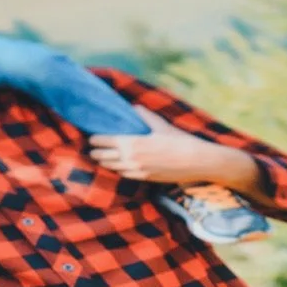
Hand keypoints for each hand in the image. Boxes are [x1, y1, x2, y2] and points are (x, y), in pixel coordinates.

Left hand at [86, 127, 261, 193]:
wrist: (195, 162)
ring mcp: (136, 171)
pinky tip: (115, 165)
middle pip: (103, 156)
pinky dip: (116, 169)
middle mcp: (131, 159)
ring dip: (103, 161)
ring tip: (99, 156)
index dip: (95, 139)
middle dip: (95, 151)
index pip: (104, 141)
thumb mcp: (160, 124)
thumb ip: (143, 116)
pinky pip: (122, 174)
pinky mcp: (143, 178)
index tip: (91, 136)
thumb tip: (133, 108)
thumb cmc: (179, 140)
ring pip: (111, 167)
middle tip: (92, 146)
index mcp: (133, 143)